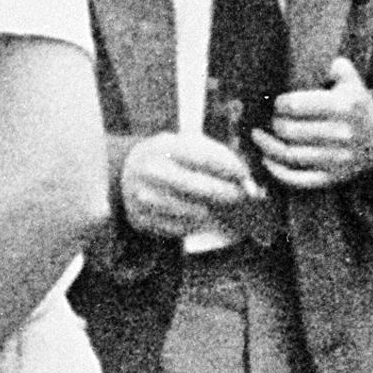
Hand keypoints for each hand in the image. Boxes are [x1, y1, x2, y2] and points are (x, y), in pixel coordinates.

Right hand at [119, 130, 260, 239]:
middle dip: (225, 193)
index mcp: (163, 146)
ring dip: (211, 212)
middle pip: (197, 186)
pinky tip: (202, 219)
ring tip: (220, 209)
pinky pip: (177, 228)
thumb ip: (218, 156)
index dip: (230, 168)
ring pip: (189, 211)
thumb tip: (246, 179)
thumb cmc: (170, 157)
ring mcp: (143, 197)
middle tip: (241, 198)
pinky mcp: (141, 220)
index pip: (204, 158)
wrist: (126, 172)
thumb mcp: (188, 144)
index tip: (245, 176)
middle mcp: (150, 171)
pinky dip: (195, 226)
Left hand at [255, 56, 372, 190]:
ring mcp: (335, 159)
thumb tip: (327, 62)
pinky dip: (278, 172)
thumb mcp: (353, 83)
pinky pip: (299, 179)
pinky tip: (266, 160)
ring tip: (257, 137)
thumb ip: (339, 68)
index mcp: (343, 107)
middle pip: (291, 131)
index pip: (298, 105)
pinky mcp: (330, 178)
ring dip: (268, 147)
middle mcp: (339, 134)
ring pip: (291, 156)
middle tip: (269, 119)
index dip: (281, 104)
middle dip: (274, 124)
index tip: (277, 102)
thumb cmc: (357, 107)